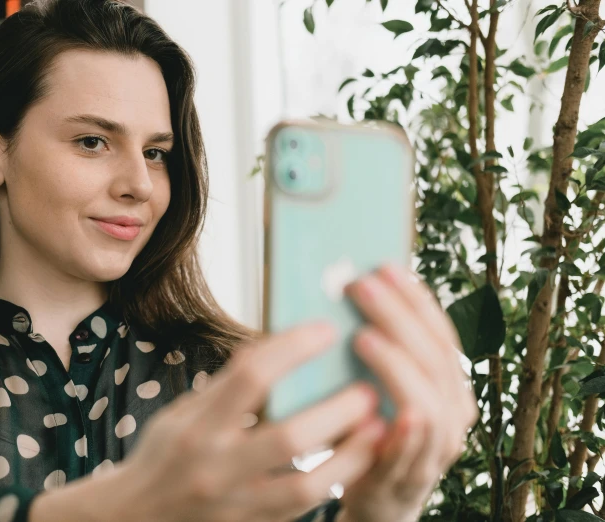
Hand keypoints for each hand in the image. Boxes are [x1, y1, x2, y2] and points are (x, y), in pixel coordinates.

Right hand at [115, 321, 386, 521]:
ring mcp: (236, 503)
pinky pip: (304, 506)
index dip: (292, 348)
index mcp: (195, 426)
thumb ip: (225, 387)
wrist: (135, 520)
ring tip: (378, 427)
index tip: (325, 330)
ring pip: (306, 484)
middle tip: (367, 388)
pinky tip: (358, 458)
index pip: (248, 377)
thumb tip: (272, 349)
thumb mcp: (182, 413)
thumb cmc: (163, 456)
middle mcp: (215, 466)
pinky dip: (336, 479)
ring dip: (351, 454)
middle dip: (335, 410)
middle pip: (287, 436)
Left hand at [338, 264, 478, 521]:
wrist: (377, 496)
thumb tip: (342, 289)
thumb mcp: (380, 384)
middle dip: (399, 318)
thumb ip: (375, 349)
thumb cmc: (373, 427)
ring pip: (429, 403)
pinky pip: (412, 454)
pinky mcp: (408, 480)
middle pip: (434, 358)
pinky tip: (387, 407)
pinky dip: (405, 431)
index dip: (415, 298)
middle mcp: (454, 412)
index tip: (386, 266)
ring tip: (363, 337)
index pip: (440, 332)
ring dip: (397, 366)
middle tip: (362, 286)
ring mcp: (436, 449)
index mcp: (450, 382)